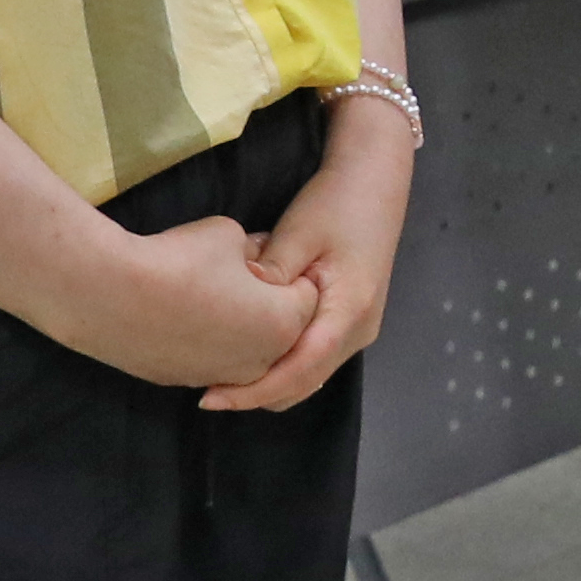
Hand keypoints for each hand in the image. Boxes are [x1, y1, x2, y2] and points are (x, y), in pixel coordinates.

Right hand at [65, 210, 328, 399]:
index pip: (307, 293)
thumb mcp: (231, 235)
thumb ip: (256, 249)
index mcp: (284, 323)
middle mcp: (262, 361)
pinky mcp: (187, 382)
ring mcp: (223, 377)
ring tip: (204, 291)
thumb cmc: (179, 260)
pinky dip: (204, 339)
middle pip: (280, 326)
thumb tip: (257, 256)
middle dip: (268, 300)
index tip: (262, 252)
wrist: (111, 296)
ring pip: (246, 347)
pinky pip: (210, 358)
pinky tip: (180, 313)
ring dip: (237, 324)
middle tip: (235, 272)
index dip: (286, 267)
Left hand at [211, 97, 416, 410]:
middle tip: (206, 391)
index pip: (300, 370)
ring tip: (221, 375)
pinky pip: (313, 360)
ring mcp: (358, 331)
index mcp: (349, 311)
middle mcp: (359, 332)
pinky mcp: (349, 324)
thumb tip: (240, 305)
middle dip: (256, 395)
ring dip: (268, 383)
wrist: (374, 183)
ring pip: (309, 376)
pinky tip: (248, 353)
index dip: (254, 391)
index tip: (211, 398)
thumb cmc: (337, 203)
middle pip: (304, 383)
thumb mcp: (300, 232)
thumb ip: (273, 272)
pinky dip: (281, 367)